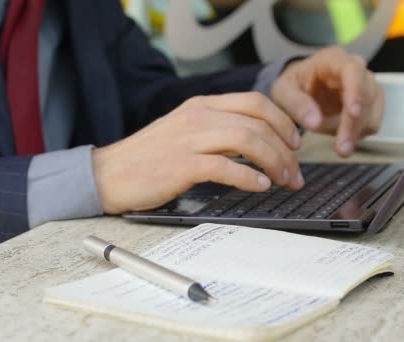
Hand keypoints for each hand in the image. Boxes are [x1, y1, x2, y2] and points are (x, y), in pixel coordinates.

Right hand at [93, 92, 303, 213]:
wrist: (108, 174)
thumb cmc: (147, 158)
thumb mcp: (183, 132)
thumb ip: (215, 131)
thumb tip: (255, 143)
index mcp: (200, 106)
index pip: (255, 102)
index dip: (283, 122)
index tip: (295, 143)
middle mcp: (197, 117)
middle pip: (258, 123)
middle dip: (286, 150)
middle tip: (295, 173)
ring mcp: (189, 139)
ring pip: (248, 140)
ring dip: (275, 163)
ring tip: (284, 181)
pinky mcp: (181, 165)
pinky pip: (226, 167)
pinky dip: (250, 177)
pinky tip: (259, 187)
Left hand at [271, 47, 384, 156]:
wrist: (302, 88)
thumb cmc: (293, 85)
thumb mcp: (283, 91)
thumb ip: (295, 103)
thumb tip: (315, 122)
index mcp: (333, 60)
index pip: (352, 70)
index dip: (356, 91)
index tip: (353, 113)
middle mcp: (356, 69)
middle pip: (367, 94)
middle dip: (355, 123)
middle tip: (342, 149)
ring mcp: (366, 86)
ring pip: (373, 111)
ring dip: (358, 132)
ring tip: (339, 147)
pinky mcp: (370, 104)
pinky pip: (372, 122)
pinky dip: (358, 134)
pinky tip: (341, 137)